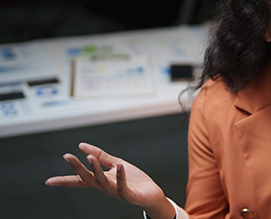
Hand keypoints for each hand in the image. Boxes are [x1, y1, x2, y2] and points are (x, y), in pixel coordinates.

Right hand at [45, 142, 174, 218]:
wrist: (151, 194)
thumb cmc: (134, 180)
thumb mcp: (116, 164)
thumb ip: (101, 156)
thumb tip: (81, 145)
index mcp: (102, 180)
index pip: (81, 180)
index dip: (65, 180)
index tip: (48, 181)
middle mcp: (106, 188)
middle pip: (88, 178)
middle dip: (77, 168)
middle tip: (67, 156)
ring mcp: (117, 192)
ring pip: (103, 182)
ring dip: (96, 170)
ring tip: (91, 157)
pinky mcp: (129, 195)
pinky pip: (123, 186)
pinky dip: (120, 176)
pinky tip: (119, 166)